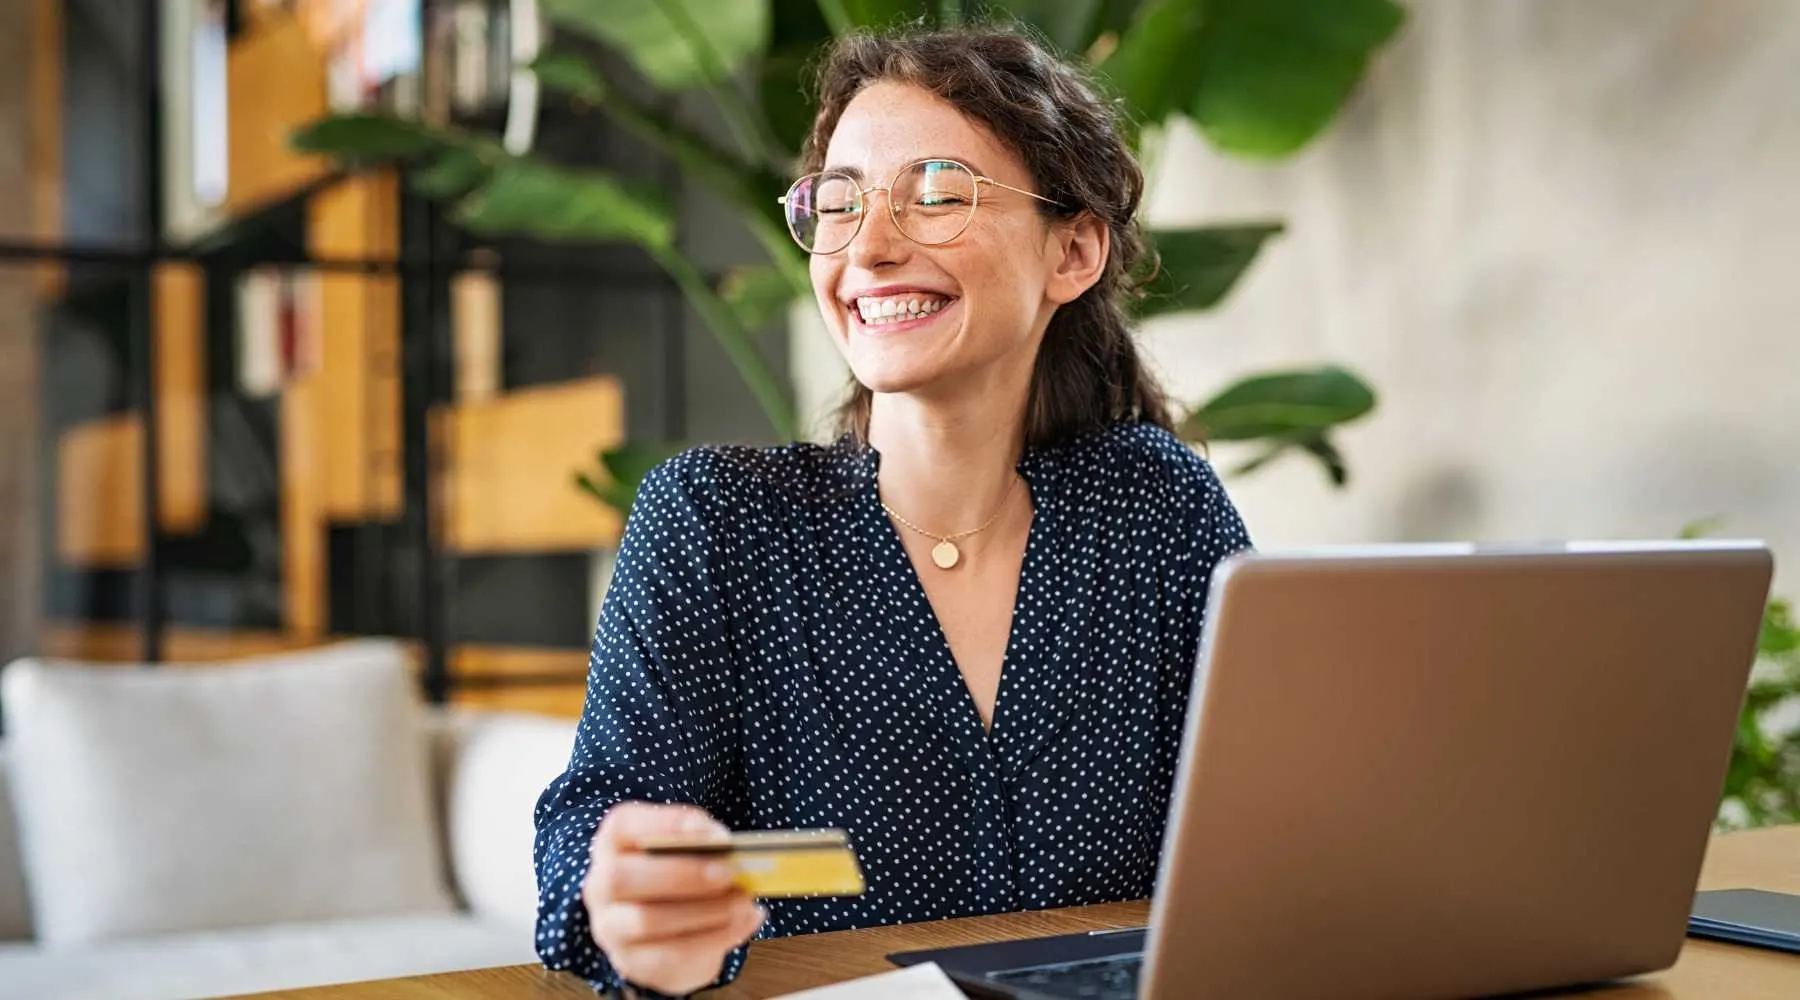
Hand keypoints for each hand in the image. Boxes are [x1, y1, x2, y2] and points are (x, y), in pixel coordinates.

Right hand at [583, 802, 764, 995]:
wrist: (671, 934)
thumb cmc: (682, 876)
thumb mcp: (688, 849)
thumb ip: (702, 841)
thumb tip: (724, 844)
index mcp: (614, 842)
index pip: (622, 826)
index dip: (666, 825)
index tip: (714, 834)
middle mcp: (600, 884)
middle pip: (623, 878)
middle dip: (681, 874)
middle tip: (728, 872)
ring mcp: (610, 927)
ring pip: (647, 920)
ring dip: (704, 910)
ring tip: (743, 901)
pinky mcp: (632, 962)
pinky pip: (669, 955)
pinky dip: (714, 937)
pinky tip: (744, 922)